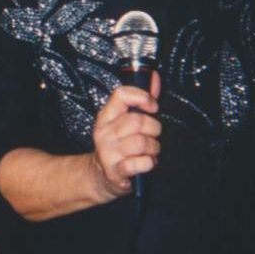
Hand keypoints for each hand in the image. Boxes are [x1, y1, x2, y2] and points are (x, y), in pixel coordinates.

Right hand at [90, 72, 161, 198]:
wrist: (101, 176)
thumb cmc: (118, 145)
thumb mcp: (124, 120)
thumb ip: (141, 99)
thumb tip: (154, 77)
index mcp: (106, 116)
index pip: (121, 95)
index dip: (142, 97)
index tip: (152, 107)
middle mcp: (104, 133)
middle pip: (137, 121)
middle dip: (154, 128)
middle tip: (153, 135)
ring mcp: (108, 153)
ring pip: (141, 143)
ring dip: (153, 148)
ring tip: (150, 151)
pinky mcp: (115, 172)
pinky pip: (139, 163)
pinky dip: (148, 163)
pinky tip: (145, 163)